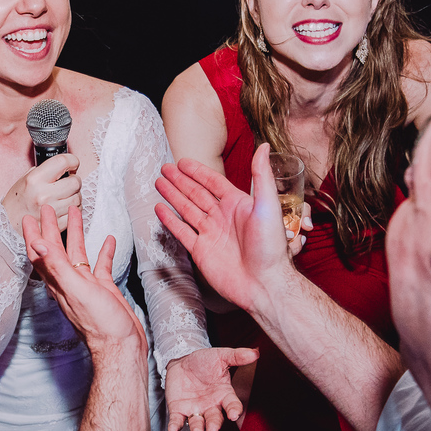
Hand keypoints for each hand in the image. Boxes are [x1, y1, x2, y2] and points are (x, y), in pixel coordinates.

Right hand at [1, 153, 80, 237]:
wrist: (8, 225)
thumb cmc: (17, 201)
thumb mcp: (24, 179)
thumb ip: (44, 171)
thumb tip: (64, 166)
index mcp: (35, 179)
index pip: (63, 162)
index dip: (72, 161)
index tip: (72, 164)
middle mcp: (43, 194)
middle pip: (75, 182)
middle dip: (74, 180)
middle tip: (67, 183)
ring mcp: (51, 210)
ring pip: (78, 198)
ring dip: (74, 196)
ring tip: (64, 196)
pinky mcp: (57, 224)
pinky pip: (75, 213)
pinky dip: (73, 210)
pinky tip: (64, 208)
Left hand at [24, 204, 143, 347]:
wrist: (121, 346)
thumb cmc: (99, 323)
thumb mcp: (76, 289)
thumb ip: (57, 265)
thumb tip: (36, 243)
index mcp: (59, 281)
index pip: (40, 253)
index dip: (33, 234)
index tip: (29, 216)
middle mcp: (69, 282)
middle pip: (57, 248)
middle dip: (52, 227)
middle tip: (49, 207)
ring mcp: (86, 285)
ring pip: (78, 253)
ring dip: (76, 233)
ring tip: (76, 213)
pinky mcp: (103, 289)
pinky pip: (101, 265)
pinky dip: (104, 251)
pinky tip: (109, 240)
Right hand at [155, 144, 294, 316]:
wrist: (263, 284)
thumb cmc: (271, 247)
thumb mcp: (268, 205)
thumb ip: (262, 175)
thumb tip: (263, 146)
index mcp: (238, 205)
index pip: (213, 182)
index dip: (197, 172)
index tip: (183, 162)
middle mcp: (223, 218)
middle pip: (196, 194)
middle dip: (180, 181)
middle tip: (165, 168)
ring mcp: (211, 235)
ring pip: (186, 210)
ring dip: (173, 196)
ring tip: (159, 183)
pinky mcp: (201, 252)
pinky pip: (182, 232)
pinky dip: (170, 221)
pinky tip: (159, 209)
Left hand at [164, 347, 258, 430]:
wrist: (182, 362)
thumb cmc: (204, 361)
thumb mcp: (220, 356)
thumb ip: (236, 356)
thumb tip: (255, 353)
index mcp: (223, 395)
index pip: (232, 405)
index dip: (234, 411)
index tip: (234, 414)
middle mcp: (211, 406)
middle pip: (215, 419)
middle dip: (214, 425)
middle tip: (213, 429)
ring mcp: (195, 410)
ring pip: (198, 424)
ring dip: (198, 430)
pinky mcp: (179, 411)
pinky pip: (178, 420)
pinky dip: (176, 426)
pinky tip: (173, 429)